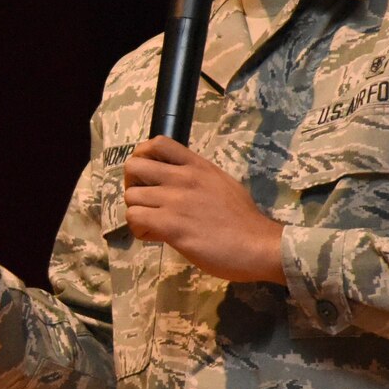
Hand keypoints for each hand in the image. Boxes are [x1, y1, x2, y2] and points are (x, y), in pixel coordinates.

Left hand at [124, 136, 284, 282]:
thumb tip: (179, 185)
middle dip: (132, 185)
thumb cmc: (244, 220)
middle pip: (133, 166)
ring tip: (152, 223)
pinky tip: (154, 235)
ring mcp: (175, 200)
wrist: (258, 245)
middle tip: (144, 200)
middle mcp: (183, 178)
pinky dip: (139, 228)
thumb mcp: (222, 184)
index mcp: (197, 165)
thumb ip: (198, 179)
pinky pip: (135, 218)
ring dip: (136, 211)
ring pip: (131, 196)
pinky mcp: (171, 225)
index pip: (158, 143)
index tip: (148, 175)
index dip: (143, 157)